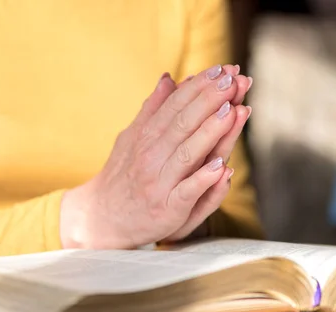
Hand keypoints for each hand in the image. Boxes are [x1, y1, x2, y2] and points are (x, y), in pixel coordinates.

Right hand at [60, 64, 251, 248]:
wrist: (102, 218)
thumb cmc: (123, 176)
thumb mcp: (132, 138)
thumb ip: (152, 110)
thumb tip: (169, 78)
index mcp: (146, 137)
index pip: (175, 106)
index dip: (199, 87)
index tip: (222, 69)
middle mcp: (151, 156)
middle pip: (183, 124)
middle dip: (209, 100)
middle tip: (233, 79)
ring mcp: (159, 183)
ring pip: (188, 154)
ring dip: (211, 132)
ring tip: (232, 111)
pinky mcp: (167, 209)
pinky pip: (187, 192)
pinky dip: (203, 179)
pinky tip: (221, 166)